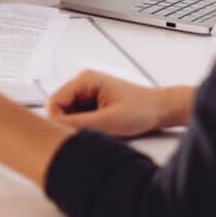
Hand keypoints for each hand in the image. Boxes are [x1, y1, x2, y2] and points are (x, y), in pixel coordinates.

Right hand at [46, 70, 165, 136]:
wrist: (160, 109)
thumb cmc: (142, 109)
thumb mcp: (108, 121)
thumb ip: (79, 125)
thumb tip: (56, 130)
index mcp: (85, 79)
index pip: (54, 102)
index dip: (56, 122)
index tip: (66, 136)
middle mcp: (84, 83)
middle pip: (59, 109)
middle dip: (69, 125)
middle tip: (86, 135)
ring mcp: (88, 92)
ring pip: (68, 116)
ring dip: (78, 127)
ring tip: (99, 130)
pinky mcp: (93, 102)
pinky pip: (78, 118)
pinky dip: (85, 127)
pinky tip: (100, 129)